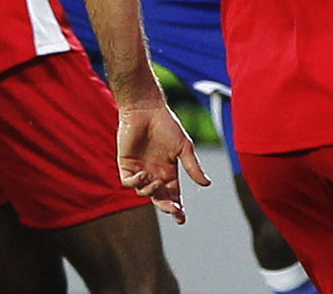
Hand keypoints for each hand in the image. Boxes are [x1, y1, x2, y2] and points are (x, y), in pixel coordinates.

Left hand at [115, 104, 209, 224]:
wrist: (147, 111)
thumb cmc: (167, 126)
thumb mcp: (184, 148)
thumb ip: (193, 167)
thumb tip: (207, 184)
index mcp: (169, 172)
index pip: (173, 195)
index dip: (177, 208)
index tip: (181, 219)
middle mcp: (154, 174)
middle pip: (159, 197)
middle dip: (166, 206)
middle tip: (173, 208)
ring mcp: (139, 170)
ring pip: (142, 192)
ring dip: (150, 192)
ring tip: (156, 182)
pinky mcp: (125, 165)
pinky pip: (127, 182)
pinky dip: (135, 183)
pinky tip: (143, 175)